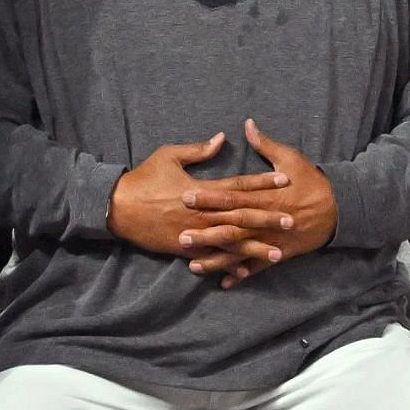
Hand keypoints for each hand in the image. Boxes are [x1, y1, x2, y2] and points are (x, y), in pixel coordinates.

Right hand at [108, 133, 292, 268]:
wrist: (117, 207)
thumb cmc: (144, 178)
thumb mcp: (169, 156)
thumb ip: (198, 150)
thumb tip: (222, 138)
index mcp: (202, 189)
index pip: (239, 184)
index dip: (263, 182)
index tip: (285, 180)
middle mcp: (202, 213)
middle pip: (242, 216)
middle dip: (268, 219)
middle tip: (292, 221)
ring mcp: (194, 232)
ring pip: (231, 242)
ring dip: (256, 248)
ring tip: (279, 254)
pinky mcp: (184, 248)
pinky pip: (211, 258)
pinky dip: (227, 265)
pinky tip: (246, 272)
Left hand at [182, 118, 338, 287]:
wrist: (340, 208)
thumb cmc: (313, 181)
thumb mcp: (291, 158)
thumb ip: (265, 144)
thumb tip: (247, 125)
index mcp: (265, 197)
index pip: (231, 197)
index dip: (208, 197)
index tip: (186, 196)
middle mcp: (265, 220)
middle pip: (230, 227)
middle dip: (205, 232)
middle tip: (181, 236)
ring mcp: (271, 240)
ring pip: (240, 251)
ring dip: (217, 259)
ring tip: (193, 265)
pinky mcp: (279, 253)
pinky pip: (258, 267)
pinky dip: (242, 275)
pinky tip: (224, 283)